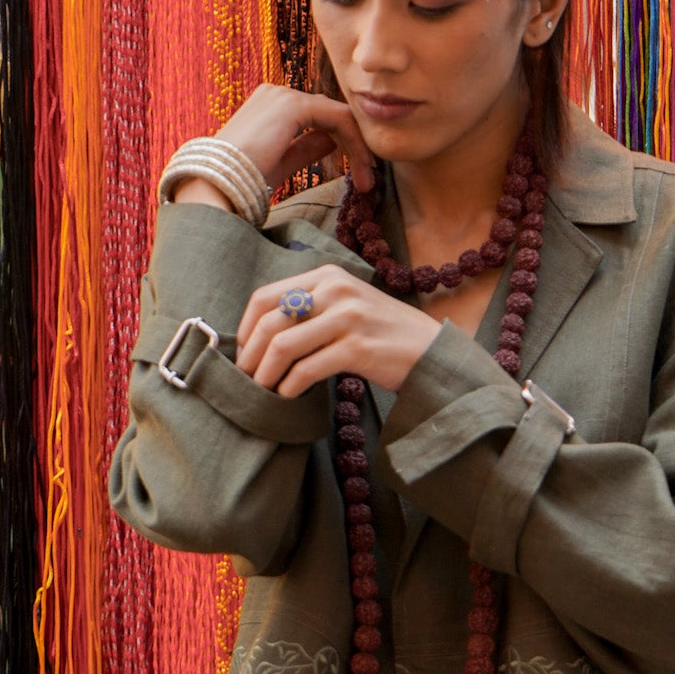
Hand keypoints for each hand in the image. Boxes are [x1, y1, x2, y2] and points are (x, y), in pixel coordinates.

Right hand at [220, 83, 374, 194]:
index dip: (344, 144)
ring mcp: (284, 96)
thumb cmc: (241, 180)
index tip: (360, 176)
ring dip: (358, 148)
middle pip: (331, 116)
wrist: (218, 185)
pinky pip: (337, 119)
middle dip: (355, 147)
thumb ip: (307, 148)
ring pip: (338, 117)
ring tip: (367, 180)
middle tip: (369, 181)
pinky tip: (362, 165)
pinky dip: (354, 142)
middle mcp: (277, 94)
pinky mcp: (293, 105)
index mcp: (271, 106)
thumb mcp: (282, 162)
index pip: (319, 119)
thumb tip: (332, 141)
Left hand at [236, 266, 436, 397]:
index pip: (266, 297)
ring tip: (262, 391)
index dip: (245, 328)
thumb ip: (311, 310)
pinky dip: (290, 387)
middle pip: (269, 322)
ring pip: (283, 346)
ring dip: (265, 374)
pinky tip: (288, 397)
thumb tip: (261, 336)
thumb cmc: (384, 335)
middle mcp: (336, 291)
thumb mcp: (347, 307)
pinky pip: (307, 369)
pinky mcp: (358, 348)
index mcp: (327, 276)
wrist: (432, 352)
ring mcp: (348, 318)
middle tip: (246, 379)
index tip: (242, 354)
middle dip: (250, 356)